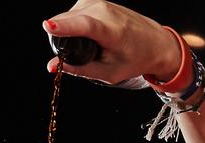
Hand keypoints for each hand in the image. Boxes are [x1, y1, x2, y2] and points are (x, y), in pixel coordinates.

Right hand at [43, 0, 181, 83]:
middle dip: (62, 36)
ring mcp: (101, 3)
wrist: (156, 43)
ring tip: (90, 45)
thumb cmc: (135, 59)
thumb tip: (52, 67)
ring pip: (69, 15)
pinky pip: (75, 11)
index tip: (48, 26)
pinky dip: (75, 23)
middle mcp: (106, 12)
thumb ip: (80, 70)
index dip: (65, 27)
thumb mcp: (109, 72)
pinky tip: (88, 34)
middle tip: (78, 54)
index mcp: (113, 32)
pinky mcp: (96, 0)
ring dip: (69, 29)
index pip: (84, 25)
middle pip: (69, 21)